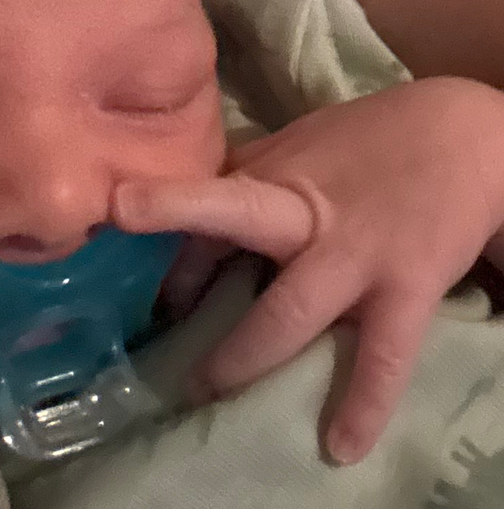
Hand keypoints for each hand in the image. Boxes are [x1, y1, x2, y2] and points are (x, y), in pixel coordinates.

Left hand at [114, 76, 503, 465]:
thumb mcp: (293, 148)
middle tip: (144, 308)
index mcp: (272, 177)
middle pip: (234, 218)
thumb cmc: (364, 144)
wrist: (468, 136)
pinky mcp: (407, 290)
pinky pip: (385, 355)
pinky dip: (364, 402)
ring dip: (246, 354)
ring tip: (205, 390)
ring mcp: (354, 256)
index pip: (206, 194)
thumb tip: (171, 213)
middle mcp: (304, 214)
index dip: (161, 204)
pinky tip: (340, 445)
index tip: (112, 210)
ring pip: (291, 308)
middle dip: (186, 257)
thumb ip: (238, 179)